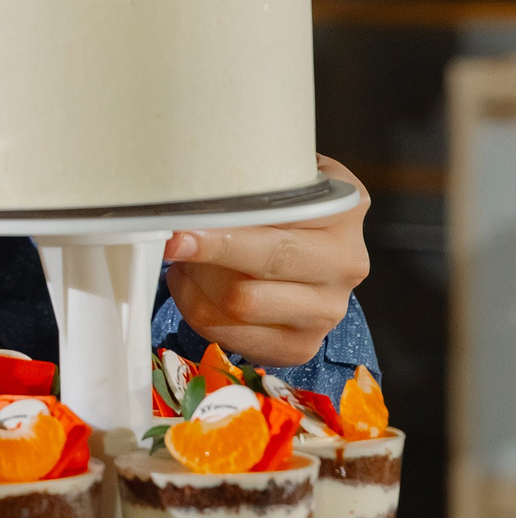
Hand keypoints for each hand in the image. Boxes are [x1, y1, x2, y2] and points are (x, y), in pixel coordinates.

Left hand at [163, 154, 369, 367]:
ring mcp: (327, 310)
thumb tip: (189, 175)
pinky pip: (229, 333)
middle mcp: (346, 262)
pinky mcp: (300, 346)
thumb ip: (247, 171)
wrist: (297, 253)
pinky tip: (195, 287)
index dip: (227, 221)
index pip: (281, 215)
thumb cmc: (273, 207)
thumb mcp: (272, 174)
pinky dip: (197, 309)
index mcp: (344, 208)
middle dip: (209, 252)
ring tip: (188, 261)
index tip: (184, 221)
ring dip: (198, 280)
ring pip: (240, 301)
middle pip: (265, 261)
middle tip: (171, 242)